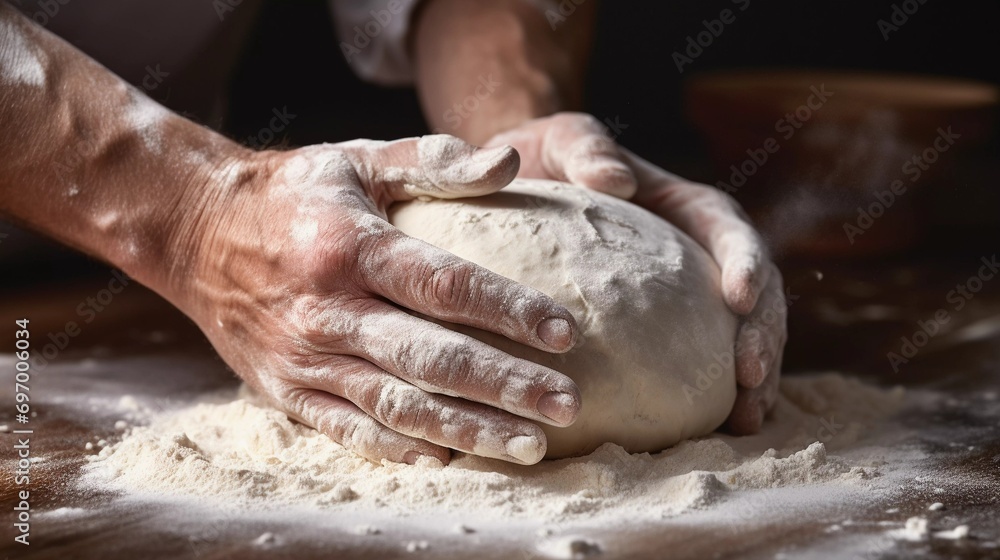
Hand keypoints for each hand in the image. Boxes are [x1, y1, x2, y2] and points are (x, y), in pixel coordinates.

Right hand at [165, 136, 582, 464]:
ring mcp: (306, 358)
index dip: (508, 310)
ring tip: (530, 446)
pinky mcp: (287, 390)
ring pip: (399, 405)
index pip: (444, 285)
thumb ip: (434, 162)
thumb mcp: (358, 159)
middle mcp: (329, 310)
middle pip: (431, 358)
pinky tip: (450, 459)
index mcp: (352, 248)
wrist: (196, 231)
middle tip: (567, 405)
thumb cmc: (294, 193)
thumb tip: (510, 161)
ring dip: (468, 429)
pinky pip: (349, 429)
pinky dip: (399, 449)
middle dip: (505, 386)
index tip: (565, 332)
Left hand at [484, 112, 785, 433]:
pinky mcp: (669, 329)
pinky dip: (716, 393)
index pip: (728, 228)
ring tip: (746, 420)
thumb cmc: (546, 158)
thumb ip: (587, 148)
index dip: (745, 261)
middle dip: (762, 333)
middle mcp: (696, 253)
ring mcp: (687, 296)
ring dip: (754, 374)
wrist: (524, 187)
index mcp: (683, 206)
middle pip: (753, 291)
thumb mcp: (563, 140)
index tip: (742, 298)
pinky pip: (702, 360)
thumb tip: (616, 181)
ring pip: (740, 333)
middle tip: (751, 379)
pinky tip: (715, 430)